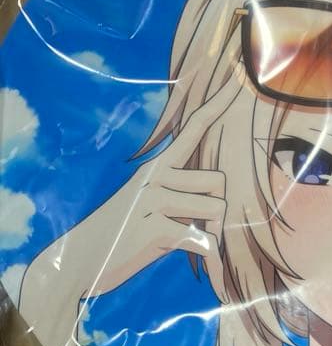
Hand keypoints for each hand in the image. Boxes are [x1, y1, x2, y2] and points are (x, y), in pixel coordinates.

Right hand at [76, 66, 244, 296]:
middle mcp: (155, 176)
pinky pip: (204, 241)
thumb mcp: (146, 204)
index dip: (217, 106)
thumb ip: (178, 195)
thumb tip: (219, 203)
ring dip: (211, 232)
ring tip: (184, 243)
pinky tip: (197, 266)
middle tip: (191, 228)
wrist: (79, 261)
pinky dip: (209, 259)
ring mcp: (155, 201)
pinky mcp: (157, 229)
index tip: (239, 79)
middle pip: (218, 181)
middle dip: (215, 209)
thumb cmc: (120, 236)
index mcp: (156, 167)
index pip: (192, 129)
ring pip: (216, 209)